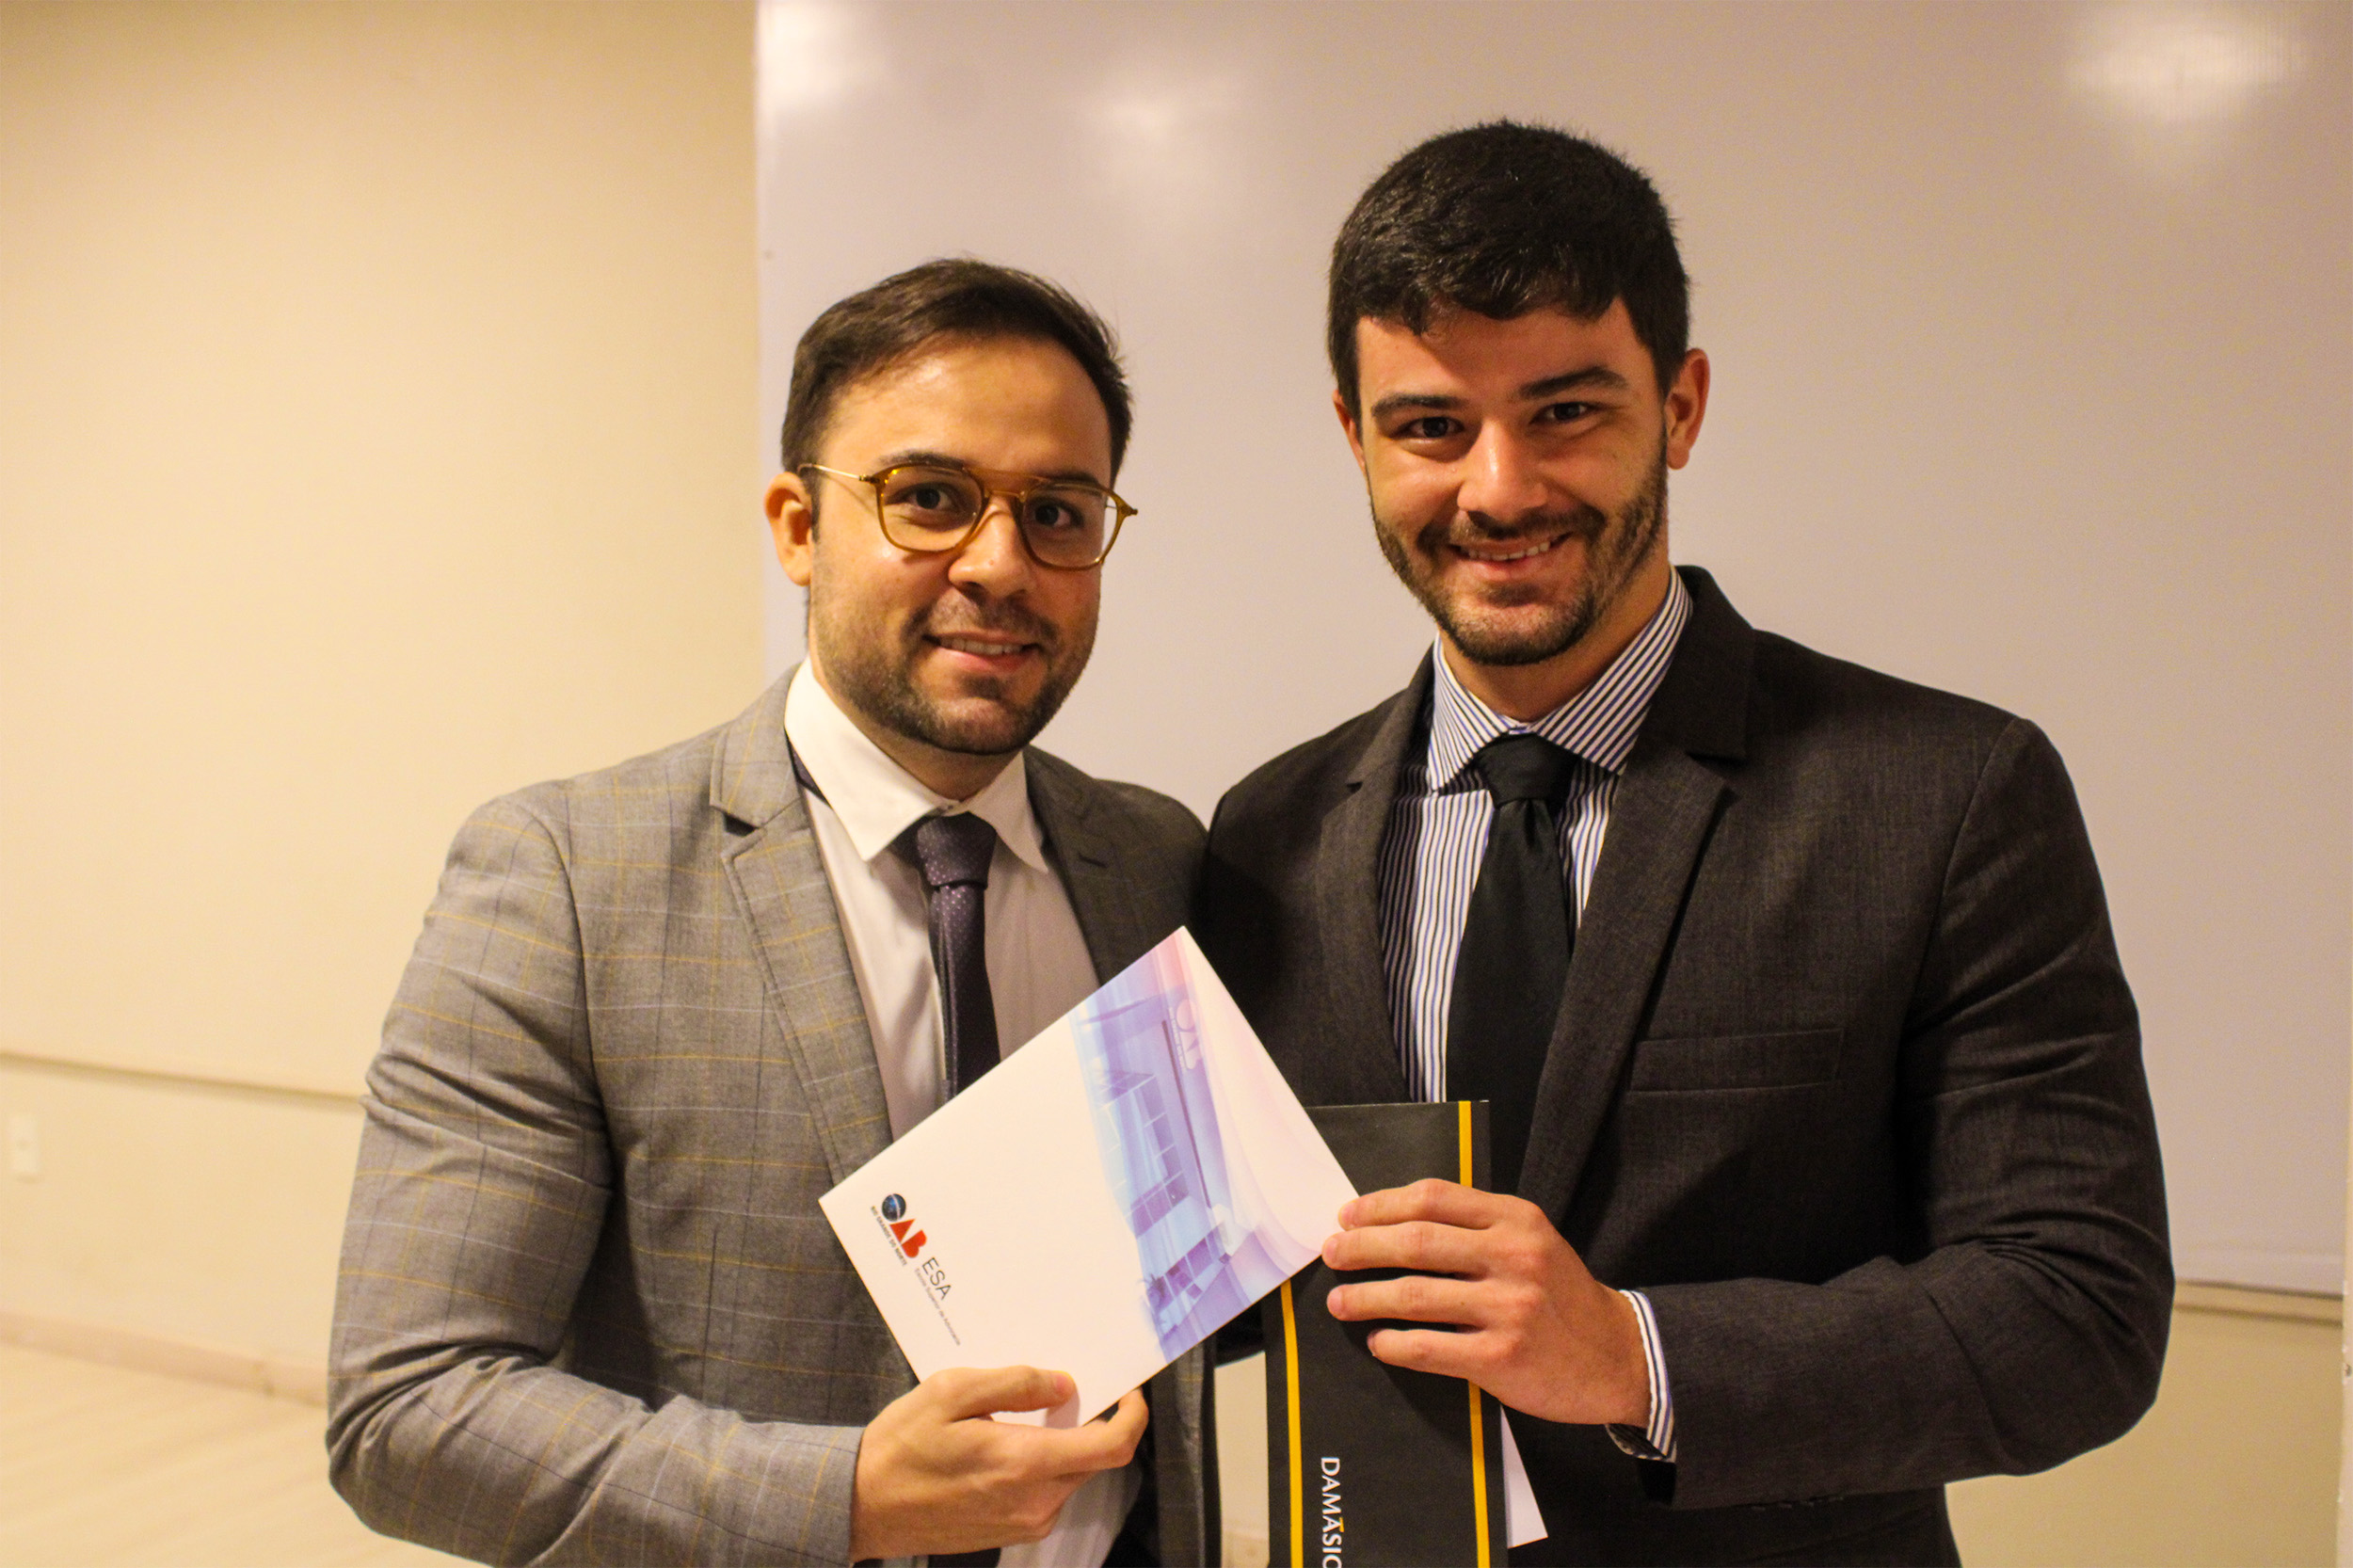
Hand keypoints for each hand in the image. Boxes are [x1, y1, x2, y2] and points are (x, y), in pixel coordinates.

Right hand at [849, 1366, 1146, 1559]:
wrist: (863, 1506)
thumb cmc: (901, 1446)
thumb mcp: (951, 1391)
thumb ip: (1014, 1384)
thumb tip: (1065, 1384)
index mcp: (1024, 1464)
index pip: (1111, 1446)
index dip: (1134, 1416)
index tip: (1131, 1392)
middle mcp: (1034, 1502)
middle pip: (1094, 1458)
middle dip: (1090, 1421)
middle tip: (1060, 1389)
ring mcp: (1024, 1522)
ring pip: (1071, 1475)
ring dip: (1061, 1443)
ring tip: (1016, 1417)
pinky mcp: (1012, 1532)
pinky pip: (1047, 1492)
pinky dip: (1041, 1464)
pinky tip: (1004, 1445)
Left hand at [1322, 1178, 1649, 1426]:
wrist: (1617, 1355)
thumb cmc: (1561, 1296)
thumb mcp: (1531, 1240)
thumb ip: (1476, 1226)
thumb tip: (1393, 1223)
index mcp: (1516, 1219)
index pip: (1433, 1198)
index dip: (1381, 1205)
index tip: (1348, 1216)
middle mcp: (1513, 1257)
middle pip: (1416, 1242)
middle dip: (1361, 1247)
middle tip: (1332, 1255)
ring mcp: (1508, 1307)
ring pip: (1414, 1295)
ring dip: (1365, 1298)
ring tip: (1341, 1303)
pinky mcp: (1502, 1356)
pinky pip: (1429, 1347)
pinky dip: (1394, 1344)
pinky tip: (1381, 1342)